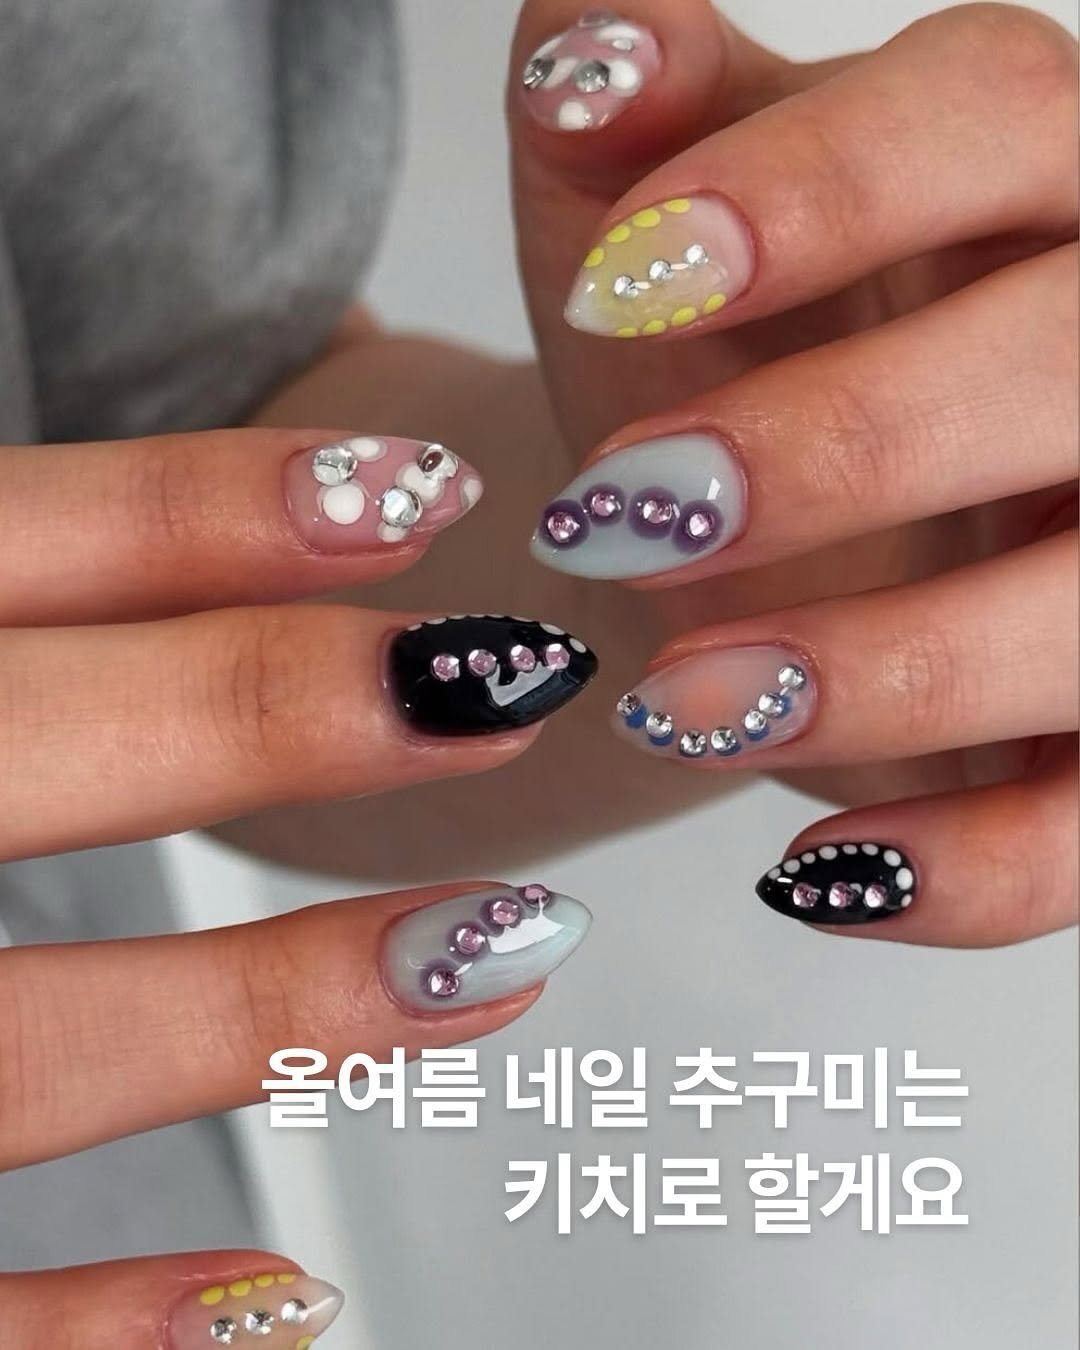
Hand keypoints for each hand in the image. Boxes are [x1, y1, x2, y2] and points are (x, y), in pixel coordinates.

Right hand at [0, 425, 596, 1337]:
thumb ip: (22, 592)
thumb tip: (281, 477)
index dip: (193, 510)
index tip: (408, 489)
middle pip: (21, 748)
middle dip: (262, 707)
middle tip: (506, 680)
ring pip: (18, 1045)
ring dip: (269, 1006)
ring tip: (500, 955)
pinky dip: (108, 1325)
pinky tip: (285, 1302)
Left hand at [510, 0, 1077, 944]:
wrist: (770, 533)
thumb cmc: (719, 358)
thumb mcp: (651, 238)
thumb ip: (628, 128)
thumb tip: (579, 53)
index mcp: (1024, 177)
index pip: (996, 111)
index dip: (824, 191)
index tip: (622, 281)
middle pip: (1072, 358)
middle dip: (849, 447)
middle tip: (632, 515)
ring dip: (899, 674)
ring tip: (679, 700)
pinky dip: (973, 868)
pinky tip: (814, 877)